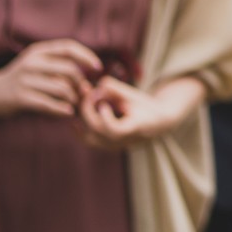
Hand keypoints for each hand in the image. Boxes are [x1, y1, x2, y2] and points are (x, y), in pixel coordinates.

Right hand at [0, 38, 100, 117]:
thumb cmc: (20, 80)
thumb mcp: (35, 65)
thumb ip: (57, 64)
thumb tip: (89, 70)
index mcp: (37, 52)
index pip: (68, 47)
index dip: (87, 56)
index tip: (98, 68)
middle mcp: (31, 63)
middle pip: (70, 69)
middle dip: (81, 83)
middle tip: (84, 93)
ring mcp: (25, 80)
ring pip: (62, 88)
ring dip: (73, 98)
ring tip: (74, 104)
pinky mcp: (20, 98)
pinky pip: (49, 103)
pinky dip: (62, 109)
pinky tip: (67, 112)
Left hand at [77, 75, 205, 150]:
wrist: (157, 124)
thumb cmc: (146, 106)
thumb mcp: (135, 95)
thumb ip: (116, 89)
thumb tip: (98, 85)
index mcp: (135, 128)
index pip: (114, 131)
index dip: (105, 118)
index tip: (103, 104)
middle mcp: (123, 141)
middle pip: (97, 131)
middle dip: (88, 109)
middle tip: (87, 91)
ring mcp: (114, 147)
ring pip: (89, 139)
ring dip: (80, 119)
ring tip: (80, 101)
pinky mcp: (106, 147)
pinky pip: (88, 141)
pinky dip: (80, 129)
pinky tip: (75, 116)